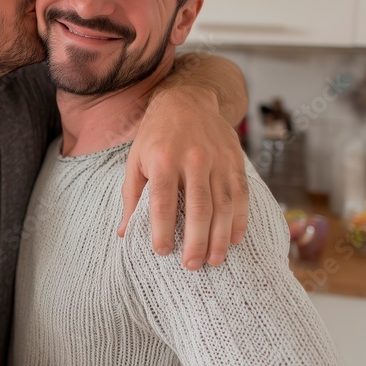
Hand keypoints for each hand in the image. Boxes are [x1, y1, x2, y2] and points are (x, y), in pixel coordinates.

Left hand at [120, 87, 248, 269]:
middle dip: (196, 240)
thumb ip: (131, 197)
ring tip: (214, 261)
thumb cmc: (155, 136)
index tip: (161, 252)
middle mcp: (192, 159)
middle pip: (197, 207)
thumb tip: (124, 233)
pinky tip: (234, 239)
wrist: (187, 99)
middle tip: (192, 265)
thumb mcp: (135, 160)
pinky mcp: (235, 160)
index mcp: (162, 159)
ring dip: (220, 237)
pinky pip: (240, 194)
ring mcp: (217, 159)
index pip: (162, 201)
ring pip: (223, 204)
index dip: (161, 229)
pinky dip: (239, 219)